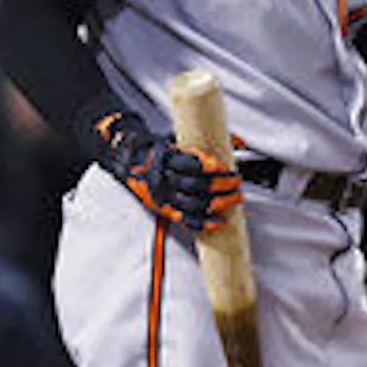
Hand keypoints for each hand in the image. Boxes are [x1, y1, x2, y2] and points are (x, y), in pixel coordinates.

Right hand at [95, 111, 241, 231]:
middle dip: (222, 185)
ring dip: (220, 202)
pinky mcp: (165, 210)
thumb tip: (220, 155)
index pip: (189, 165)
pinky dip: (205, 223)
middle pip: (196, 185)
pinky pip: (186, 220)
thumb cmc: (153, 155)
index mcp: (164, 160)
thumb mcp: (168, 144)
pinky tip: (220, 220)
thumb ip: (191, 152)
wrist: (129, 165)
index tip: (224, 167)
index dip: (209, 167)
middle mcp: (163, 180)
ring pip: (195, 204)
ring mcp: (164, 197)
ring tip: (235, 196)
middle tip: (237, 181)